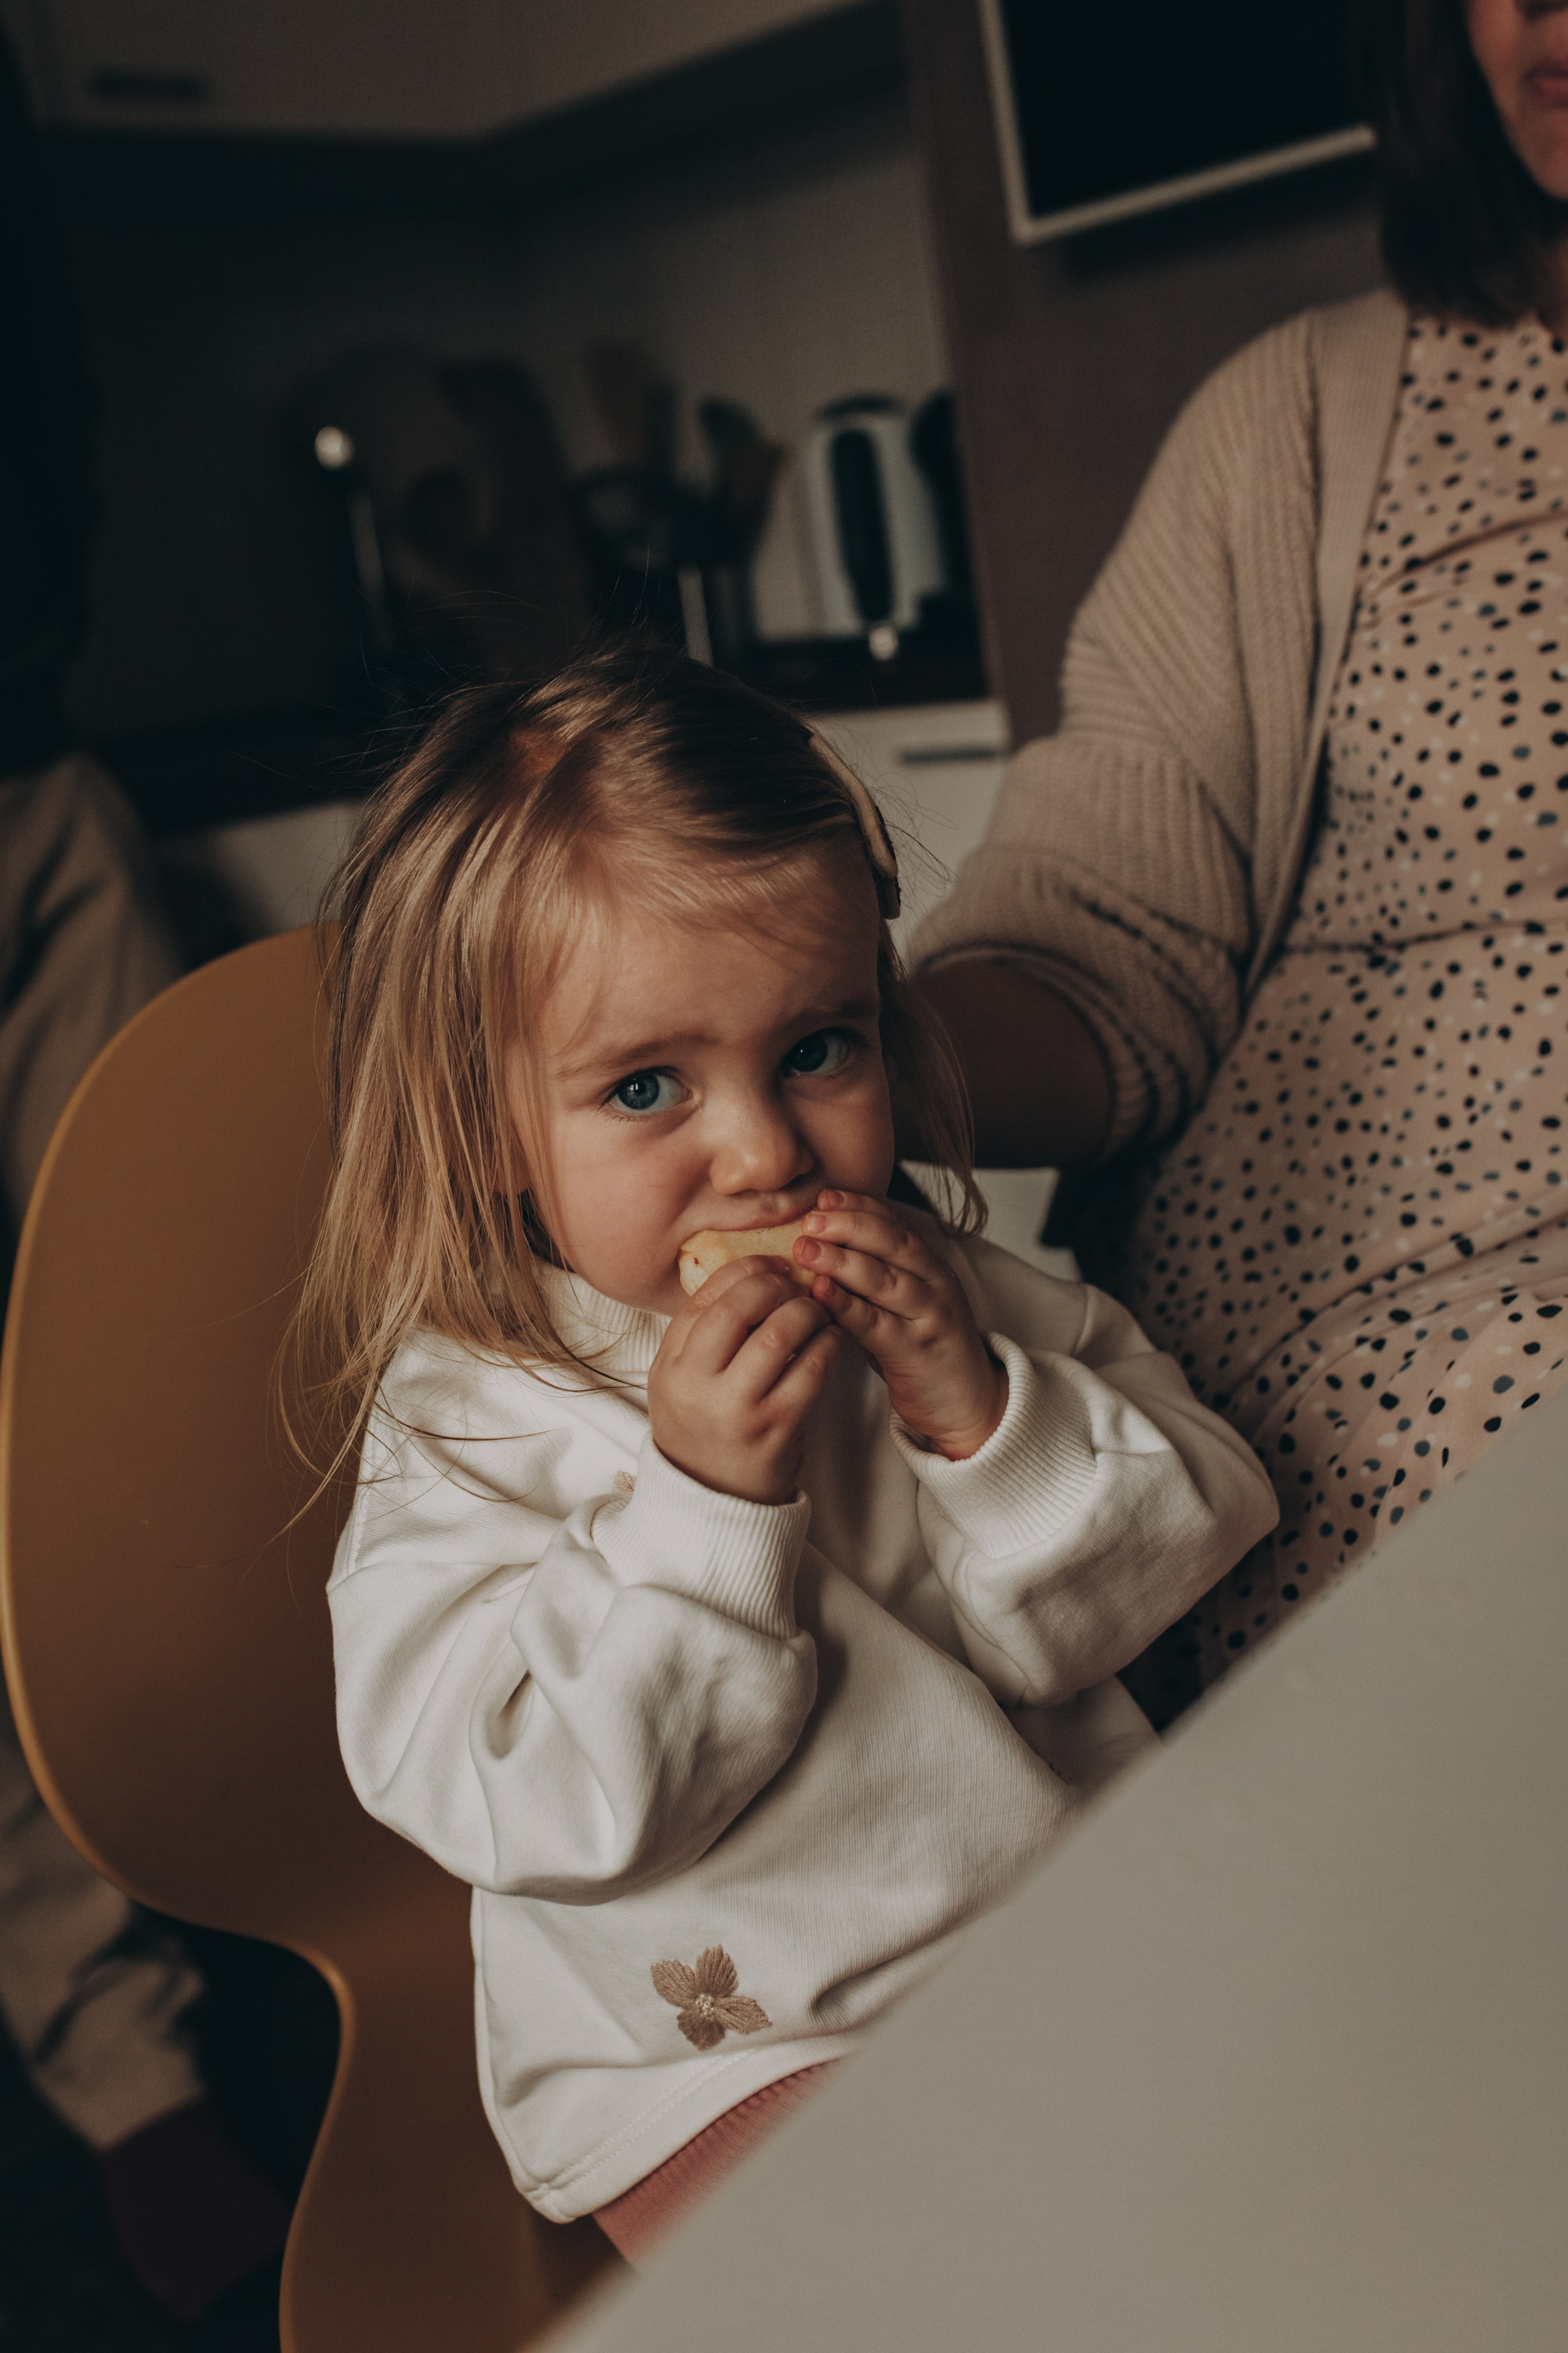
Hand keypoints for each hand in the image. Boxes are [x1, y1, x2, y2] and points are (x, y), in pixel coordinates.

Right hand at [648, 1258, 839, 1504]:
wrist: (714, 1500)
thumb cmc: (704, 1428)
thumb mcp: (679, 1381)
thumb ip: (700, 1334)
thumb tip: (747, 1274)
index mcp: (670, 1367)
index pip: (704, 1298)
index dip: (743, 1270)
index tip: (769, 1263)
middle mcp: (697, 1385)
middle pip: (739, 1307)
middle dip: (775, 1284)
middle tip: (796, 1284)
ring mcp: (738, 1408)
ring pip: (779, 1333)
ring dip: (806, 1310)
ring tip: (816, 1309)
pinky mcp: (777, 1428)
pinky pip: (811, 1369)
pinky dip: (827, 1344)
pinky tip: (831, 1338)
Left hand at [792, 1191, 1004, 1458]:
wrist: (966, 1403)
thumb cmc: (921, 1348)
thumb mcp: (902, 1302)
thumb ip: (873, 1272)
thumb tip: (820, 1241)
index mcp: (931, 1265)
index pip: (894, 1223)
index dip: (858, 1206)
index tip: (823, 1195)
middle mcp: (935, 1284)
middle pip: (891, 1242)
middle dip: (847, 1224)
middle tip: (809, 1218)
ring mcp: (929, 1317)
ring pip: (884, 1278)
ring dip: (841, 1259)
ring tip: (805, 1249)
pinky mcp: (917, 1352)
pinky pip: (877, 1324)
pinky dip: (847, 1305)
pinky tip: (820, 1292)